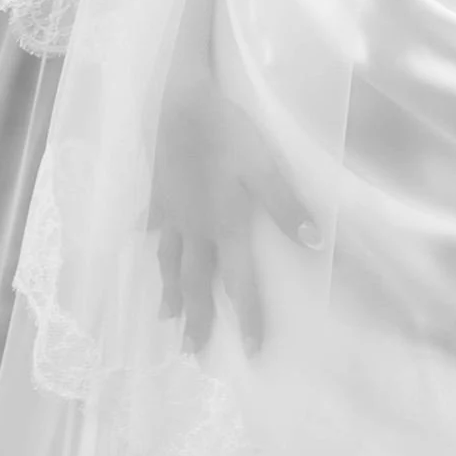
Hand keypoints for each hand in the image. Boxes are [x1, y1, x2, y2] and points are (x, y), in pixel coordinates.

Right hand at [148, 73, 320, 356]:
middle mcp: (195, 228)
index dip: (248, 316)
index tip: (252, 352)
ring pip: (170, 261)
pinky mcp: (158, 191)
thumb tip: (314, 244)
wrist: (182, 102)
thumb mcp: (264, 166)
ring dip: (170, 291)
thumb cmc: (228, 132)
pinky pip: (152, 223)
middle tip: (193, 353)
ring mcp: (172, 212)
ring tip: (164, 318)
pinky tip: (141, 240)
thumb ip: (287, 206)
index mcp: (225, 226)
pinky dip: (148, 237)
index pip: (240, 282)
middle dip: (198, 318)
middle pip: (196, 282)